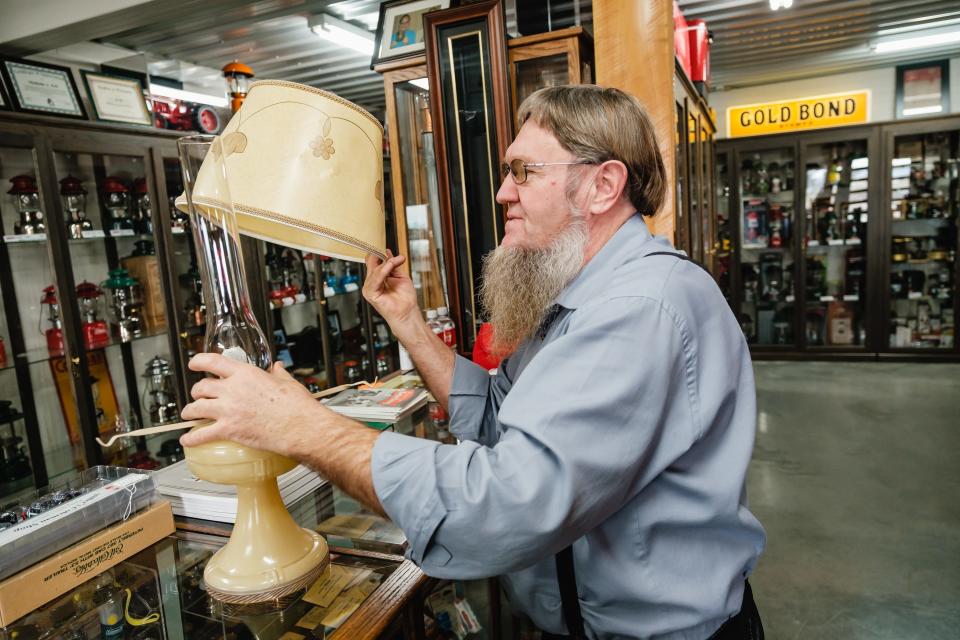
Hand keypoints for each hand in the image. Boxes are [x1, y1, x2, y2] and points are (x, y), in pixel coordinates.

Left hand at [179, 354, 324, 454]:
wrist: (300, 427)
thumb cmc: (296, 406)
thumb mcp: (287, 382)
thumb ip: (278, 373)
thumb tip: (277, 368)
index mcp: (246, 374)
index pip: (213, 362)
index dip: (198, 361)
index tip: (194, 363)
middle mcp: (232, 390)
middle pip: (201, 387)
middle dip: (196, 392)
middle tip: (198, 395)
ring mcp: (228, 410)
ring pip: (196, 408)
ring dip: (190, 412)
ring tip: (189, 414)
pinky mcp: (229, 430)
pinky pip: (202, 434)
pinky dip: (192, 438)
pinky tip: (187, 439)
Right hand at [363, 251, 418, 329]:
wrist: (407, 312)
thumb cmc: (405, 299)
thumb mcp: (399, 276)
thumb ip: (392, 265)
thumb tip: (387, 252)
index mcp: (377, 279)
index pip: (373, 262)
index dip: (378, 253)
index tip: (386, 247)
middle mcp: (371, 283)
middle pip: (372, 264)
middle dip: (383, 256)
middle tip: (392, 252)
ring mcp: (369, 288)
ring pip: (375, 270)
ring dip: (388, 263)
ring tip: (398, 260)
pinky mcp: (370, 293)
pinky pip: (375, 279)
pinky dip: (384, 270)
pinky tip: (391, 266)